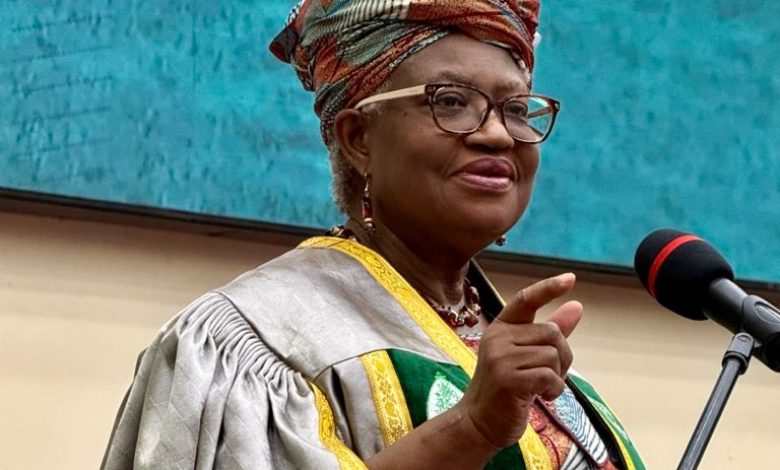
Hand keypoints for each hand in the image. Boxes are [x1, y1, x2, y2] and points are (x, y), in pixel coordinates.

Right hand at [458, 273, 583, 448]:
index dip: (548, 288)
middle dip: (562, 356)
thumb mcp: (527, 356)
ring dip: (557, 376)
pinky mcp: (508, 378)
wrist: (479, 422)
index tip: (570, 278)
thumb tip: (577, 305)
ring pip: (553, 355)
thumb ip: (551, 330)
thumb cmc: (506, 388)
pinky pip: (549, 375)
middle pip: (552, 332)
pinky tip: (542, 397)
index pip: (526, 300)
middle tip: (550, 375)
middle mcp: (497, 337)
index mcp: (501, 328)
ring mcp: (500, 357)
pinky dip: (554, 389)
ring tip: (542, 388)